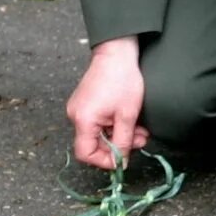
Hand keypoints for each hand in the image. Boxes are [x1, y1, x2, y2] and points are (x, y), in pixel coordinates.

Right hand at [65, 37, 148, 169]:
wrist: (117, 52)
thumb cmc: (122, 79)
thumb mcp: (127, 114)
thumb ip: (124, 141)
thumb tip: (120, 162)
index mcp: (83, 120)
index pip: (85, 153)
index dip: (103, 160)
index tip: (122, 159)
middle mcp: (75, 115)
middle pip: (93, 143)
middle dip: (118, 145)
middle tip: (140, 140)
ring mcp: (79, 108)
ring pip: (98, 132)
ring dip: (119, 134)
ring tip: (140, 131)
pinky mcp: (85, 102)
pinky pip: (97, 121)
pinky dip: (113, 124)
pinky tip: (129, 120)